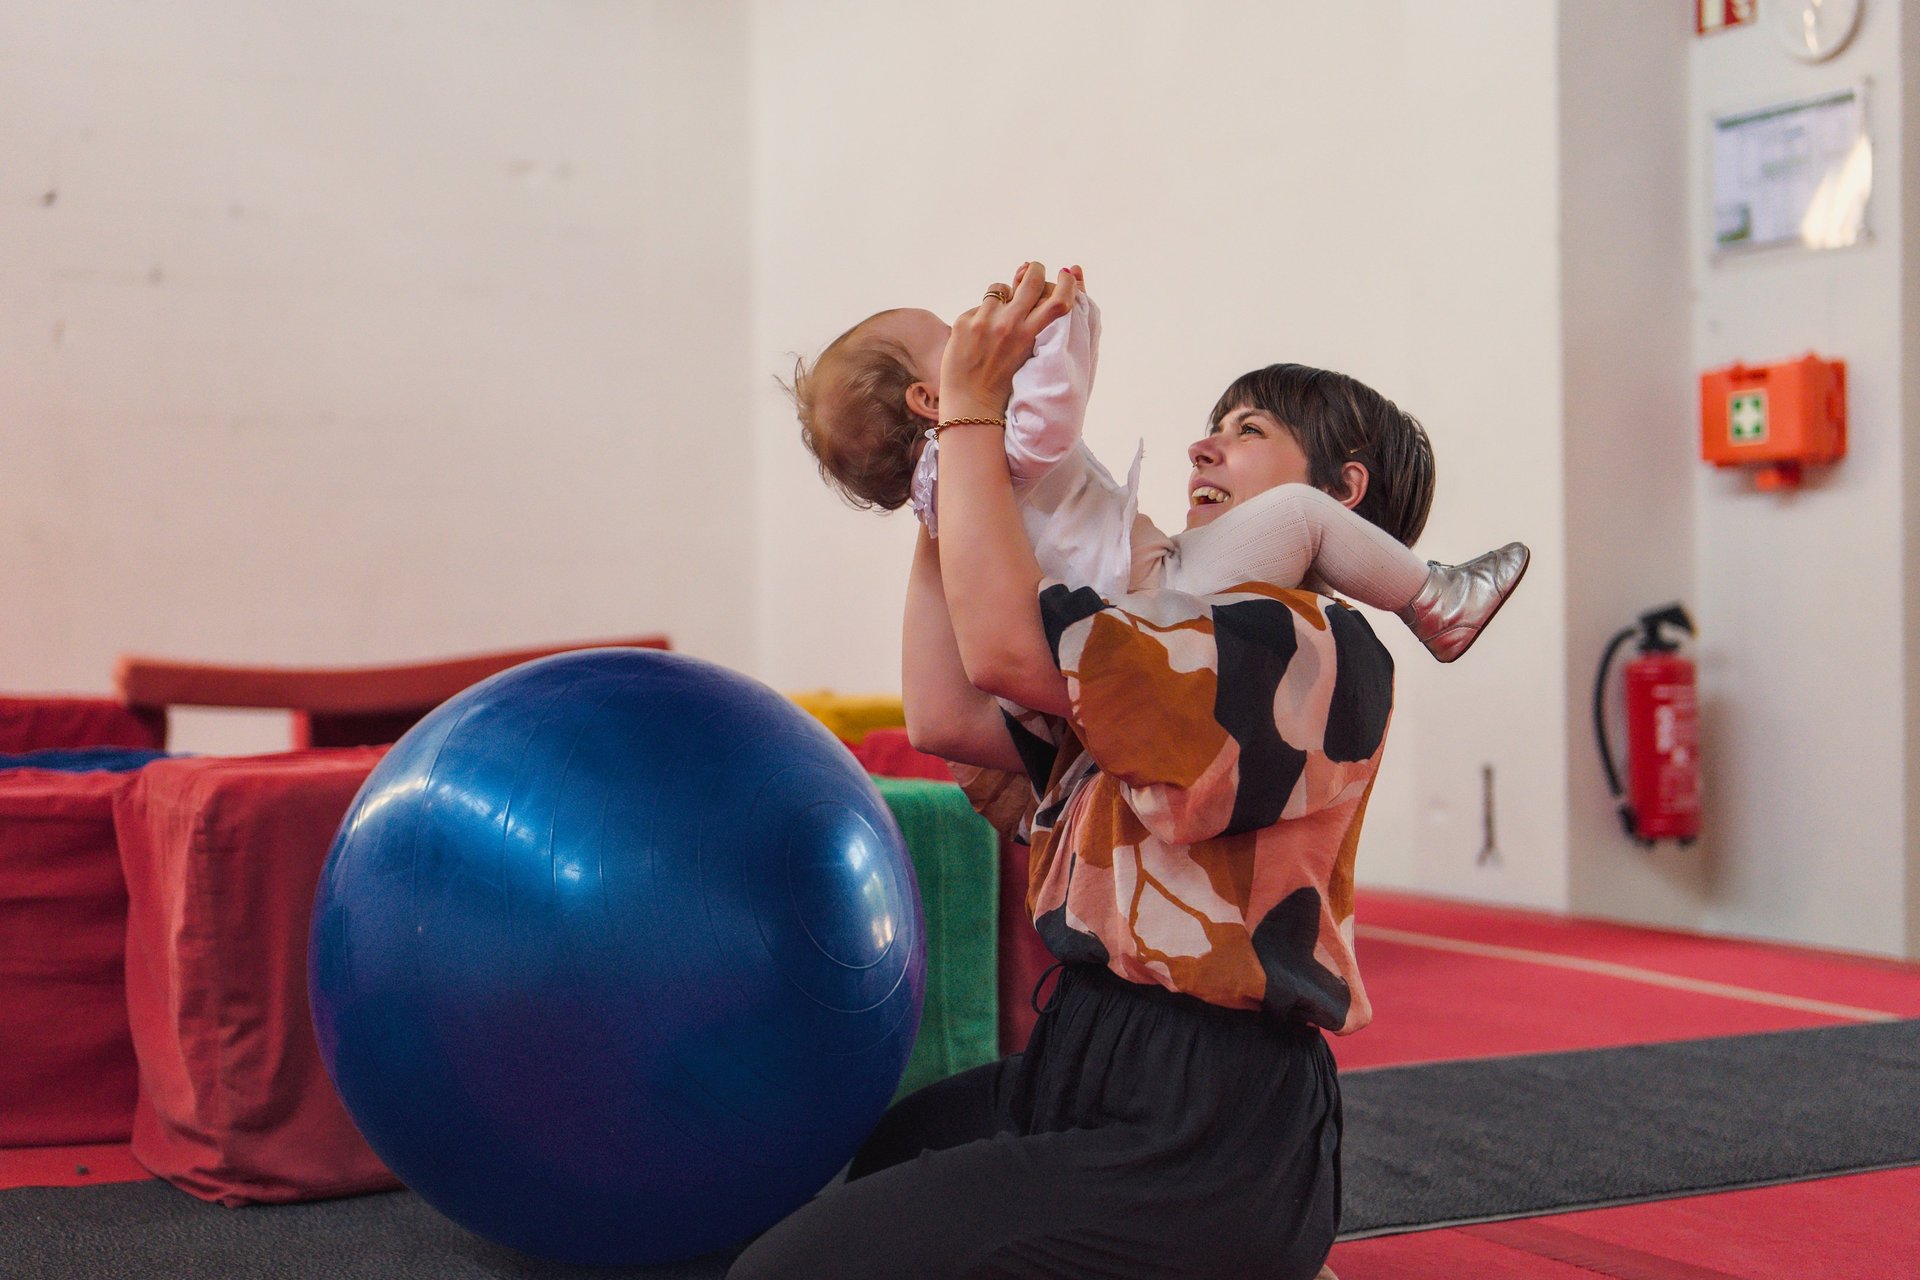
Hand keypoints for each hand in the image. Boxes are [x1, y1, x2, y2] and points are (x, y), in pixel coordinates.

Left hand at [937, 261, 1079, 419]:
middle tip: (1033, 269)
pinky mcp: (964, 323)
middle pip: (1031, 279)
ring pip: (999, 288)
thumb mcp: (1026, 351)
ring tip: (996, 320)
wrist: (972, 403)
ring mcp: (985, 321)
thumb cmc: (1003, 379)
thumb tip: (1028, 276)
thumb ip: (1032, 321)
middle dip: (1035, 269)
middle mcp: (1009, 324)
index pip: (1058, 301)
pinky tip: (977, 339)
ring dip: (1002, 297)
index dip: (1066, 283)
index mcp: (1029, 336)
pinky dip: (981, 317)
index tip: (1066, 274)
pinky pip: (978, 306)